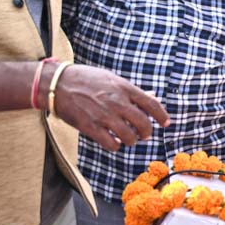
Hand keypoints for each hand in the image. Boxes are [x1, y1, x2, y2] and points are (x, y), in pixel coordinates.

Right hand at [51, 65, 169, 151]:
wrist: (58, 84)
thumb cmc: (86, 79)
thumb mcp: (112, 79)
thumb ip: (132, 91)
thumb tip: (153, 95)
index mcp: (124, 88)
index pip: (151, 104)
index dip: (162, 116)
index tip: (166, 123)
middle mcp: (117, 102)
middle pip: (143, 123)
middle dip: (147, 132)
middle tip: (145, 135)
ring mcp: (104, 116)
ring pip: (129, 137)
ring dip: (131, 140)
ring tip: (128, 138)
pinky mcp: (91, 127)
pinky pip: (112, 144)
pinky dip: (116, 145)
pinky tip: (114, 141)